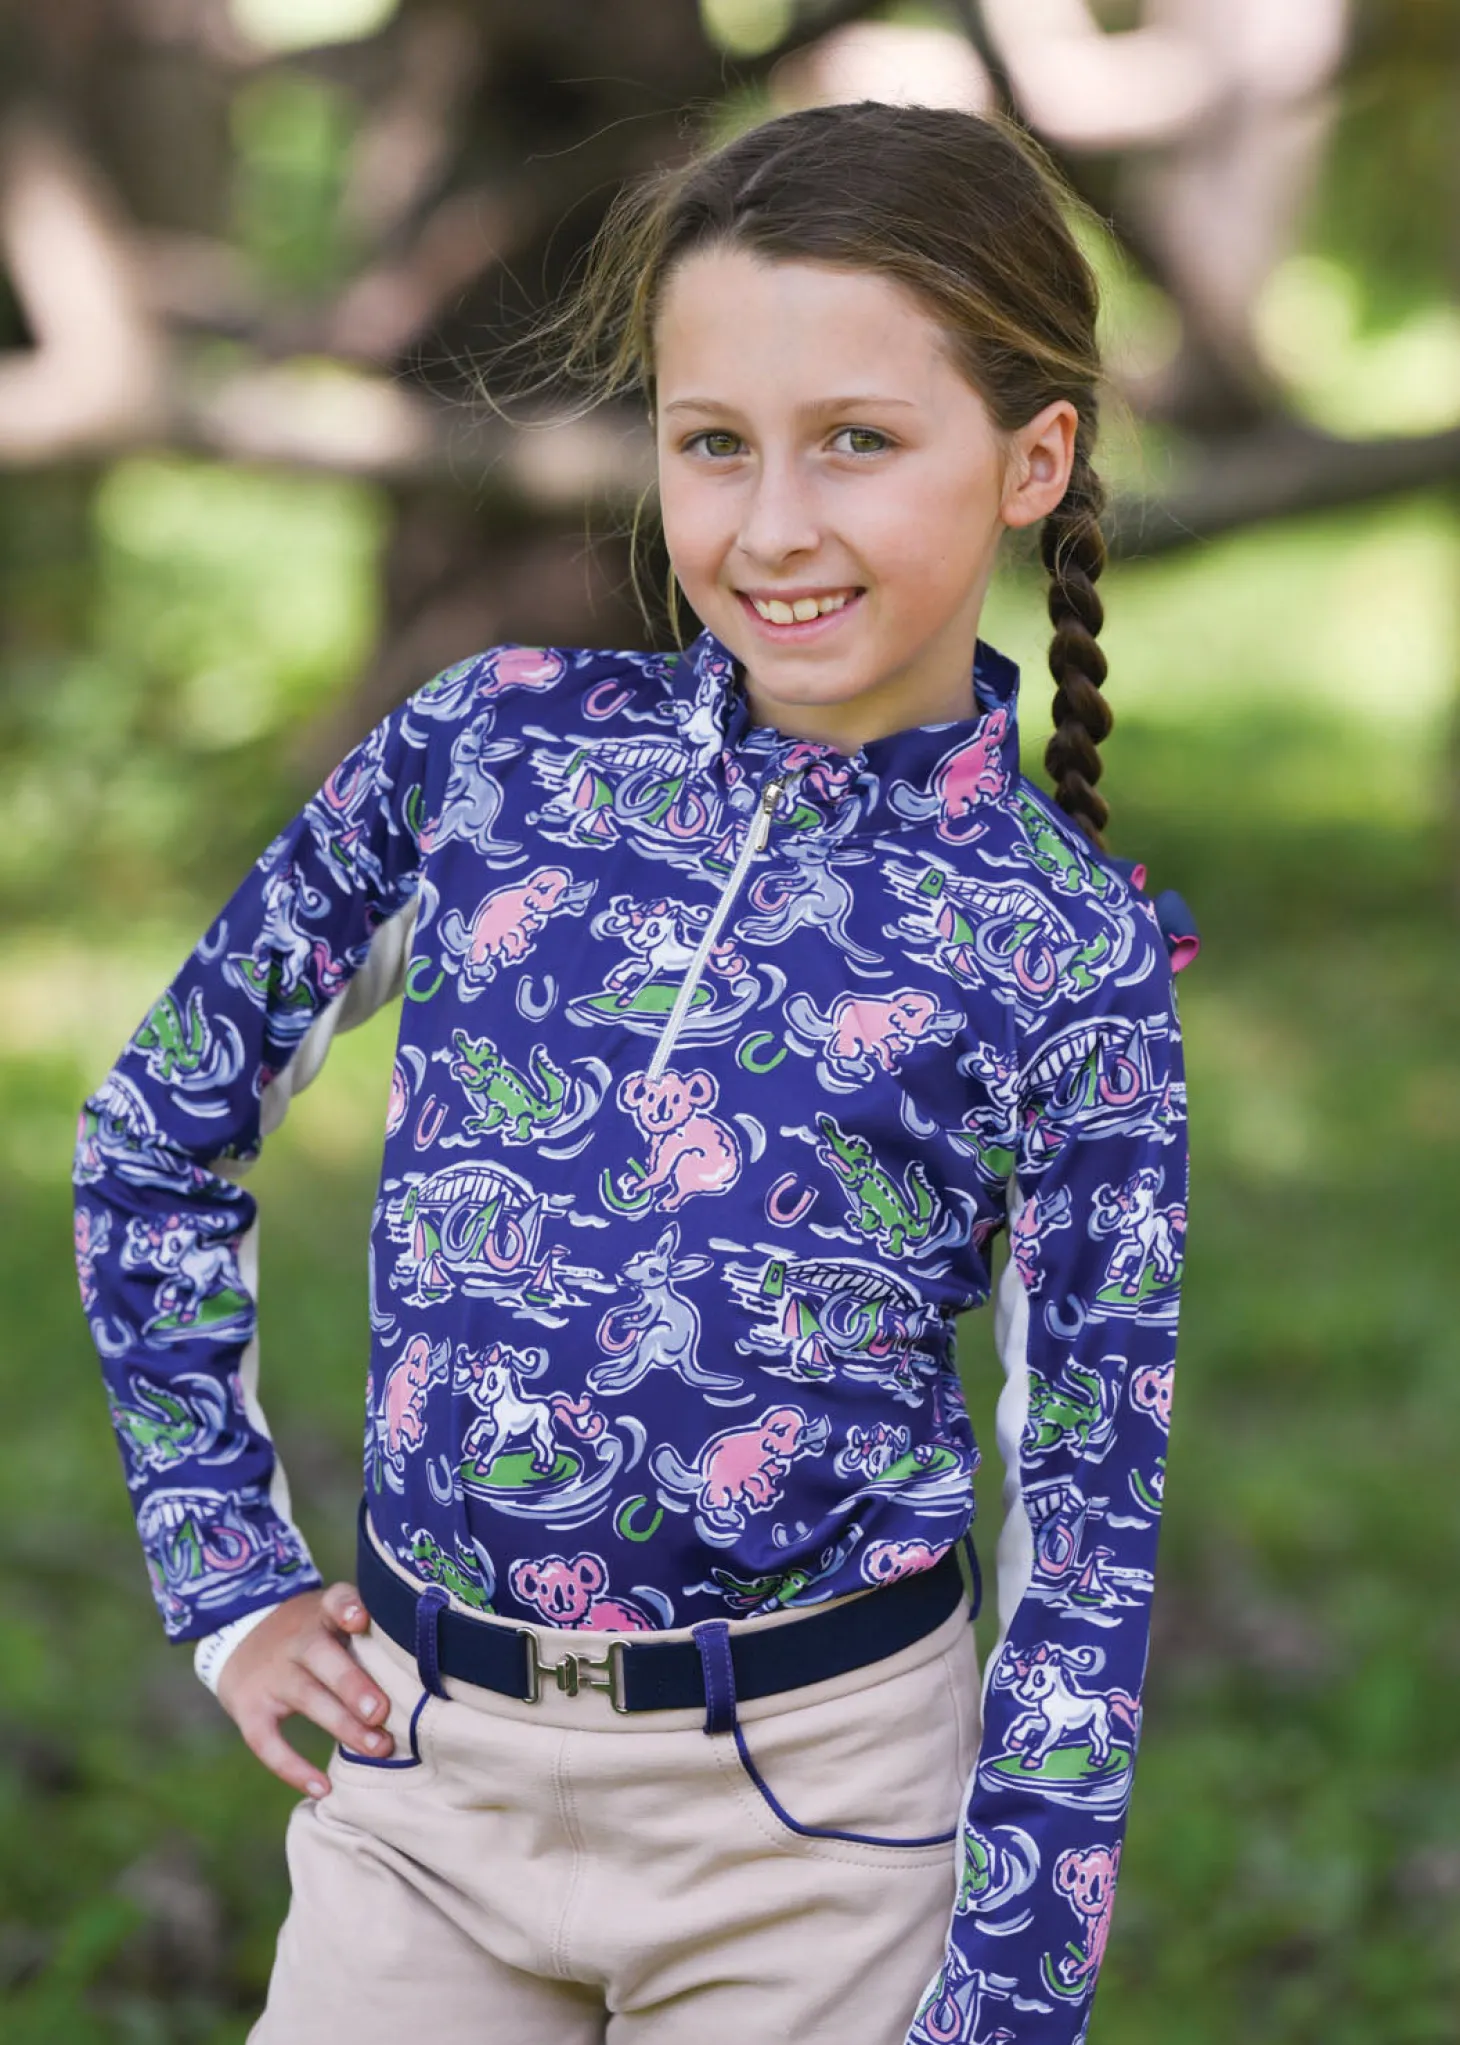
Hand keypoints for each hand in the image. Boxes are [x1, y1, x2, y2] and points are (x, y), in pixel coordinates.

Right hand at [216, 1581, 391, 1798]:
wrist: (240, 1635)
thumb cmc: (313, 1632)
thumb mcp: (333, 1615)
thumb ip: (372, 1631)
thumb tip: (432, 1661)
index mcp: (321, 1612)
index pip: (334, 1601)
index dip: (347, 1609)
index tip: (362, 1619)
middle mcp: (294, 1640)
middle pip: (323, 1658)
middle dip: (353, 1685)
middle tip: (381, 1711)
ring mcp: (270, 1675)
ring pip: (306, 1698)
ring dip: (342, 1725)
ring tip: (379, 1748)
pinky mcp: (249, 1708)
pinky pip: (267, 1742)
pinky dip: (293, 1768)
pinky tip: (324, 1788)